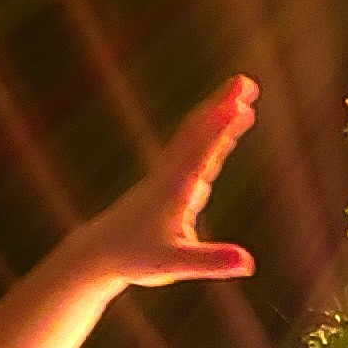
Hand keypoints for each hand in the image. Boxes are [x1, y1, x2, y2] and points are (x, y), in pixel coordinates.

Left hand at [82, 78, 259, 291]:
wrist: (99, 252)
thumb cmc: (135, 259)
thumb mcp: (174, 265)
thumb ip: (211, 262)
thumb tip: (248, 264)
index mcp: (175, 190)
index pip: (202, 152)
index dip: (222, 127)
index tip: (243, 104)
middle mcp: (171, 175)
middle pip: (197, 131)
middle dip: (222, 105)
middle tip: (247, 81)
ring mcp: (168, 174)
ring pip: (194, 135)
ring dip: (218, 114)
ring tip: (245, 98)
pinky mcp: (167, 180)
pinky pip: (193, 148)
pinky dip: (212, 134)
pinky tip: (226, 130)